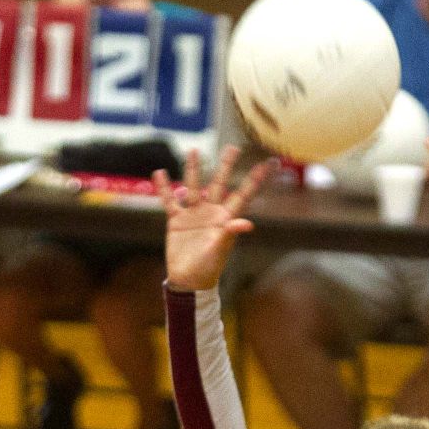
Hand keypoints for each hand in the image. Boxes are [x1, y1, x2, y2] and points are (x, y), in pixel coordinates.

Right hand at [153, 146, 272, 291]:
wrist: (188, 280)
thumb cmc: (208, 269)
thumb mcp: (220, 250)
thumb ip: (231, 233)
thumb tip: (247, 223)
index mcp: (226, 218)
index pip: (243, 195)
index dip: (255, 180)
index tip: (268, 164)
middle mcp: (212, 212)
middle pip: (219, 184)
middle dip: (226, 166)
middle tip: (233, 148)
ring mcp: (194, 214)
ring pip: (194, 187)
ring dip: (194, 170)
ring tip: (194, 151)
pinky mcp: (177, 220)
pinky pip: (169, 200)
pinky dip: (164, 188)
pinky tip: (160, 173)